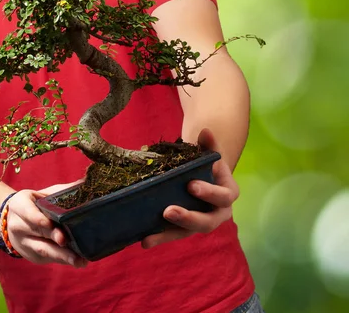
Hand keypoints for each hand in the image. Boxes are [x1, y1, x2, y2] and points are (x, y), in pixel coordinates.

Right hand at [6, 180, 88, 267]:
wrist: (12, 221)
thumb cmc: (34, 204)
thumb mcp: (42, 194)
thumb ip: (61, 191)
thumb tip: (86, 183)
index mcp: (19, 205)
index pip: (28, 212)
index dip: (38, 218)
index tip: (49, 223)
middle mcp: (18, 226)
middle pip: (38, 232)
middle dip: (53, 237)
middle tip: (66, 241)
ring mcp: (24, 243)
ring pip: (43, 249)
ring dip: (61, 256)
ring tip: (79, 260)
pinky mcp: (32, 256)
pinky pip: (48, 258)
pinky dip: (63, 260)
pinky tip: (79, 261)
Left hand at [141, 128, 238, 248]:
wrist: (203, 173)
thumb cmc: (206, 161)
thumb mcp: (208, 151)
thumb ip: (208, 143)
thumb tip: (206, 131)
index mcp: (228, 193)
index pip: (223, 196)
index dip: (209, 193)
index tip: (191, 185)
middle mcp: (218, 213)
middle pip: (207, 222)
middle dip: (188, 218)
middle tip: (168, 211)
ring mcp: (201, 222)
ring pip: (187, 233)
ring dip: (168, 235)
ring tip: (148, 237)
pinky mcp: (185, 228)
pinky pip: (173, 234)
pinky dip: (159, 237)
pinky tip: (143, 240)